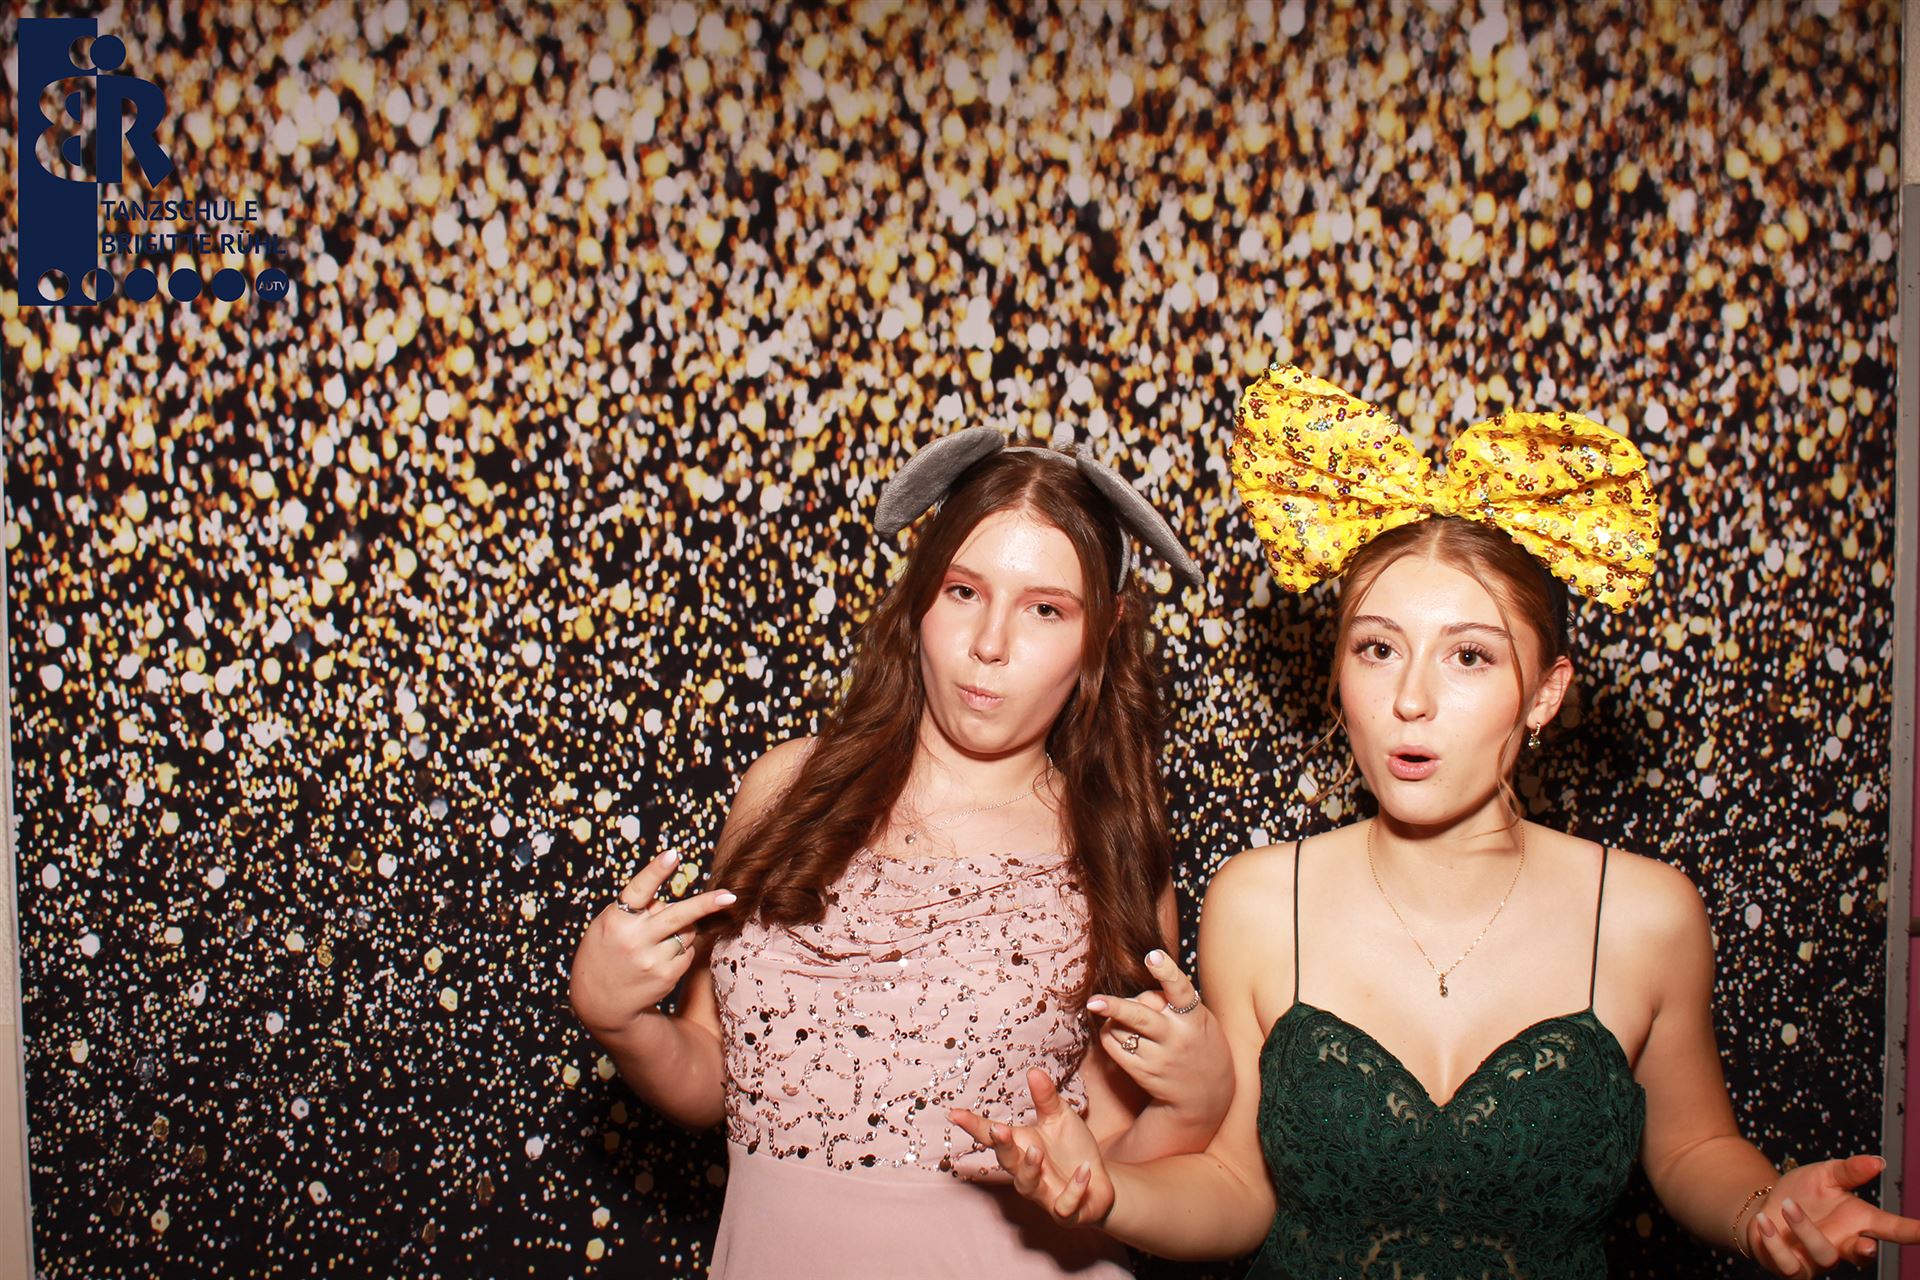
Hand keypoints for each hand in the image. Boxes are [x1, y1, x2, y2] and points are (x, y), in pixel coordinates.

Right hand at [567, 851, 736, 1035]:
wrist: (599, 1000)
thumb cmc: (606, 951)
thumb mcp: (608, 925)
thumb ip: (637, 910)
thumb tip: (677, 901)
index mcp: (616, 919)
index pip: (638, 890)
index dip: (655, 871)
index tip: (673, 854)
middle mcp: (635, 939)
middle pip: (677, 916)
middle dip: (706, 904)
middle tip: (730, 896)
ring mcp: (652, 960)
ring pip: (687, 931)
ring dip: (682, 929)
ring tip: (657, 941)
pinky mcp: (666, 976)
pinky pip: (688, 952)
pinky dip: (681, 950)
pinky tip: (660, 957)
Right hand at [951, 1068, 1114, 1225]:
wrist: (1099, 1186)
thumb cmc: (1072, 1150)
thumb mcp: (1061, 1119)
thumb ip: (1046, 1099)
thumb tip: (1033, 1070)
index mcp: (1021, 1145)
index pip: (991, 1135)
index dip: (972, 1125)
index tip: (953, 1113)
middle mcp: (1026, 1171)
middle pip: (1007, 1161)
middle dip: (1002, 1147)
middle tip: (998, 1130)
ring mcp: (1044, 1192)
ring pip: (1027, 1186)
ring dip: (1030, 1168)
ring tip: (1037, 1151)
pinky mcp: (1066, 1210)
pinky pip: (1064, 1204)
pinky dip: (1074, 1188)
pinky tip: (1085, 1171)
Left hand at [1089, 949, 1232, 1132]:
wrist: (1206, 1095)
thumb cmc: (1199, 1043)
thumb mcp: (1199, 1019)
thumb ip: (1172, 1003)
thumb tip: (1135, 997)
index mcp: (1194, 1018)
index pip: (1180, 990)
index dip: (1166, 971)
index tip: (1153, 956)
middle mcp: (1175, 1038)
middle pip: (1140, 1017)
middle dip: (1115, 1008)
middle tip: (1093, 1001)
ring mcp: (1158, 1057)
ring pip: (1121, 1028)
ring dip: (1115, 1016)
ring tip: (1123, 1017)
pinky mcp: (1142, 1072)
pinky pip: (1113, 1045)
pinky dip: (1109, 1032)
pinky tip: (1117, 1030)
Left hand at [1742, 1155, 1919, 1275]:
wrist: (1765, 1208)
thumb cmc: (1802, 1193)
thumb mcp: (1824, 1174)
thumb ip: (1849, 1170)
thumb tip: (1878, 1161)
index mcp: (1858, 1222)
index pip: (1891, 1229)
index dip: (1912, 1232)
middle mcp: (1843, 1245)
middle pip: (1862, 1256)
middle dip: (1866, 1253)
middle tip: (1867, 1245)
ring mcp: (1818, 1260)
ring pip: (1823, 1256)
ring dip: (1805, 1230)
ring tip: (1789, 1205)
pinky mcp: (1792, 1268)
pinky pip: (1788, 1264)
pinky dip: (1775, 1242)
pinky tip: (1766, 1221)